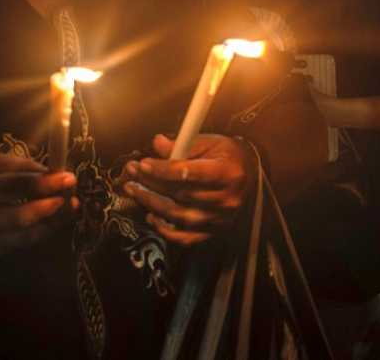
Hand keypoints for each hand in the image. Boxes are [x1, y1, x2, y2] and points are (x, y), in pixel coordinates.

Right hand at [0, 154, 77, 259]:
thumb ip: (17, 167)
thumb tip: (51, 175)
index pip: (15, 187)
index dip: (46, 184)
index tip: (70, 178)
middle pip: (19, 218)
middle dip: (51, 210)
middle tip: (72, 201)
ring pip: (19, 238)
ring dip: (48, 226)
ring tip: (67, 212)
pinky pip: (12, 247)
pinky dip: (32, 235)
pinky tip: (47, 224)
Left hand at [122, 134, 254, 246]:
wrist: (249, 174)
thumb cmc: (227, 156)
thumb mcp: (209, 142)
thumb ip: (184, 144)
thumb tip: (158, 144)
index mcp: (227, 172)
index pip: (190, 174)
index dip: (163, 170)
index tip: (143, 164)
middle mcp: (226, 199)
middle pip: (181, 195)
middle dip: (151, 184)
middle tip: (131, 174)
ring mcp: (220, 219)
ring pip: (180, 217)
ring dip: (152, 204)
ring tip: (134, 191)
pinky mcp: (214, 231)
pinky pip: (186, 238)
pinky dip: (165, 230)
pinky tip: (152, 216)